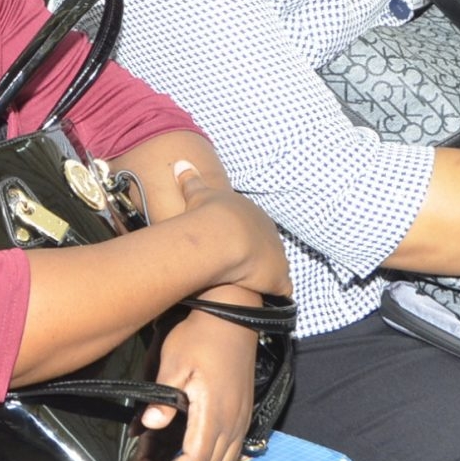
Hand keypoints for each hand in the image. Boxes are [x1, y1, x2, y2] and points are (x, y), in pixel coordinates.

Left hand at [137, 306, 256, 460]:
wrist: (233, 313)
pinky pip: (229, 455)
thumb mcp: (174, 361)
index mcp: (215, 411)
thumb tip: (148, 425)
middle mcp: (233, 422)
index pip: (195, 459)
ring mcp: (240, 420)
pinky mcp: (242, 414)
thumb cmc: (200, 335)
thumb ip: (163, 397)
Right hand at [174, 162, 291, 296]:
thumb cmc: (209, 215)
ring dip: (264, 273)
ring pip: (274, 265)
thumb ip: (190, 180)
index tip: (228, 241)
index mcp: (252, 213)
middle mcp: (269, 232)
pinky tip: (262, 297)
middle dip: (254, 253)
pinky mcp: (278, 278)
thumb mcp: (198, 194)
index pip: (250, 224)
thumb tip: (179, 163)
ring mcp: (277, 256)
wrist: (221, 236)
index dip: (240, 234)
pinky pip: (280, 288)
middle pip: (265, 244)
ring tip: (246, 282)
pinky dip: (273, 291)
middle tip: (235, 264)